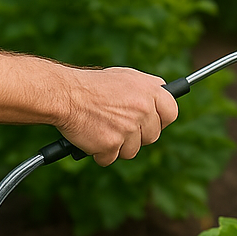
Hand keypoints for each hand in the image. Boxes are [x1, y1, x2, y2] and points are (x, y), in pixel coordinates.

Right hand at [59, 67, 178, 165]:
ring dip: (118, 146)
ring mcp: (128, 128)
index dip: (161, 120)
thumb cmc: (93, 86)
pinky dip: (100, 153)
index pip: (171, 112)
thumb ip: (146, 89)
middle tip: (118, 126)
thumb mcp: (124, 77)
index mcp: (150, 90)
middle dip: (136, 136)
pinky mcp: (112, 144)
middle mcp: (143, 109)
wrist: (65, 94)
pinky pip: (110, 158)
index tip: (152, 123)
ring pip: (132, 151)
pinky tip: (91, 137)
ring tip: (101, 128)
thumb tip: (162, 98)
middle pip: (151, 136)